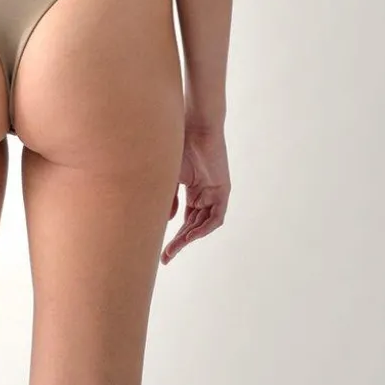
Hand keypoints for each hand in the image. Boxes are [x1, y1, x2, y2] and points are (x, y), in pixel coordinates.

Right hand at [161, 121, 229, 264]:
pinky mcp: (222, 191)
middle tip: (166, 257)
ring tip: (174, 248)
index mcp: (193, 190)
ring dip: (189, 238)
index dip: (174, 236)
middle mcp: (204, 194)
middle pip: (193, 225)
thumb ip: (169, 200)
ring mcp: (214, 193)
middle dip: (179, 242)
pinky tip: (190, 236)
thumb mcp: (169, 179)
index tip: (162, 251)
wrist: (195, 128)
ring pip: (203, 224)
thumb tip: (169, 220)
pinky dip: (204, 228)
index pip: (185, 219)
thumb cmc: (178, 147)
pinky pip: (215, 217)